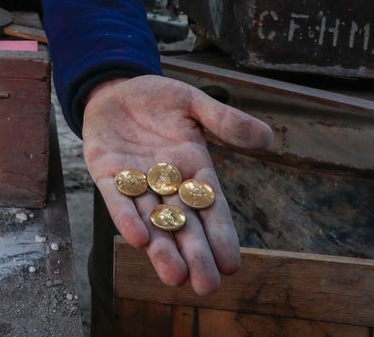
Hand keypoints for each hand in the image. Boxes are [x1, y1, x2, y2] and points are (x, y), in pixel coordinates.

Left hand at [82, 74, 272, 294]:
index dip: (221, 234)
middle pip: (183, 223)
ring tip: (174, 276)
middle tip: (206, 286)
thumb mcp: (193, 103)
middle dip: (194, 254)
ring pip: (151, 219)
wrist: (114, 87)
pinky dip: (126, 217)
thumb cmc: (158, 98)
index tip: (232, 264)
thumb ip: (224, 121)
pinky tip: (138, 239)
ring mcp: (135, 180)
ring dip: (161, 248)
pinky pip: (117, 198)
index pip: (210, 206)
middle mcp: (166, 182)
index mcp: (193, 169)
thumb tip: (267, 137)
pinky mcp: (106, 173)